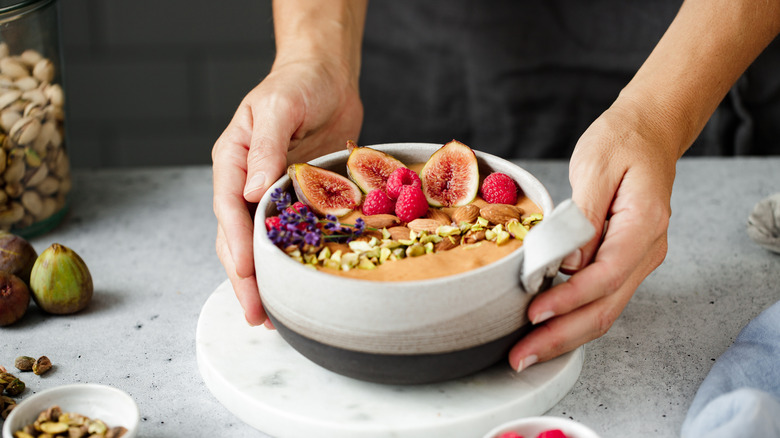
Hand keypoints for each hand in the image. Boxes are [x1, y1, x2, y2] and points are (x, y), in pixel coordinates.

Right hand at [212, 58, 361, 325]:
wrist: (327, 78)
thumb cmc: (298, 83)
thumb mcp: (280, 106)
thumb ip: (265, 146)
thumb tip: (252, 191)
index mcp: (232, 160)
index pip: (227, 207)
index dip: (235, 242)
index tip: (244, 272)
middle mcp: (246, 182)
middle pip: (237, 236)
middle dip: (244, 277)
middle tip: (257, 314)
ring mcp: (272, 194)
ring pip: (261, 243)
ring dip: (264, 278)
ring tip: (272, 315)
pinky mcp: (300, 200)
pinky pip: (293, 235)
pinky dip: (293, 260)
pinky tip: (300, 284)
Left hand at [508, 101, 677, 370]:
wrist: (647, 133)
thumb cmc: (622, 142)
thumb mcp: (596, 165)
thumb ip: (583, 215)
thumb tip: (566, 262)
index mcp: (644, 225)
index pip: (605, 275)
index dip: (568, 299)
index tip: (534, 313)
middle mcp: (646, 251)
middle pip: (605, 308)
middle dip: (561, 337)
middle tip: (520, 357)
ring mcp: (636, 260)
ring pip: (603, 311)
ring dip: (564, 335)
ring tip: (526, 353)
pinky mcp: (621, 262)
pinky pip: (598, 299)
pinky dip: (571, 317)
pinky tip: (545, 329)